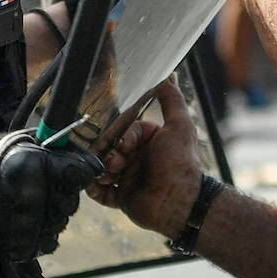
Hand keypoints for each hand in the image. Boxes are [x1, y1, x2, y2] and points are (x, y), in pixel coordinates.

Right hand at [0, 132, 102, 260]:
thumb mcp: (25, 142)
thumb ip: (61, 151)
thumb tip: (95, 167)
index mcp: (31, 165)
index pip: (80, 174)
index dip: (78, 171)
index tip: (68, 170)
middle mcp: (30, 197)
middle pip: (72, 201)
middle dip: (62, 193)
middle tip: (39, 186)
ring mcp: (24, 226)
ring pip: (61, 222)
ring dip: (51, 213)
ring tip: (26, 203)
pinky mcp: (19, 247)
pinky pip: (49, 241)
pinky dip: (41, 232)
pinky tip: (24, 220)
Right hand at [87, 79, 201, 237]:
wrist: (179, 203)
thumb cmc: (181, 164)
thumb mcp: (179, 125)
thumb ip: (172, 99)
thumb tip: (169, 74)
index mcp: (149, 141)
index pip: (124, 131)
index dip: (121, 137)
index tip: (123, 146)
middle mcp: (137, 158)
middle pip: (109, 149)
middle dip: (108, 154)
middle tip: (115, 162)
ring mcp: (128, 178)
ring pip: (101, 167)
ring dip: (100, 169)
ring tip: (110, 175)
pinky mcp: (121, 197)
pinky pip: (99, 190)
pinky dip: (94, 187)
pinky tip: (97, 184)